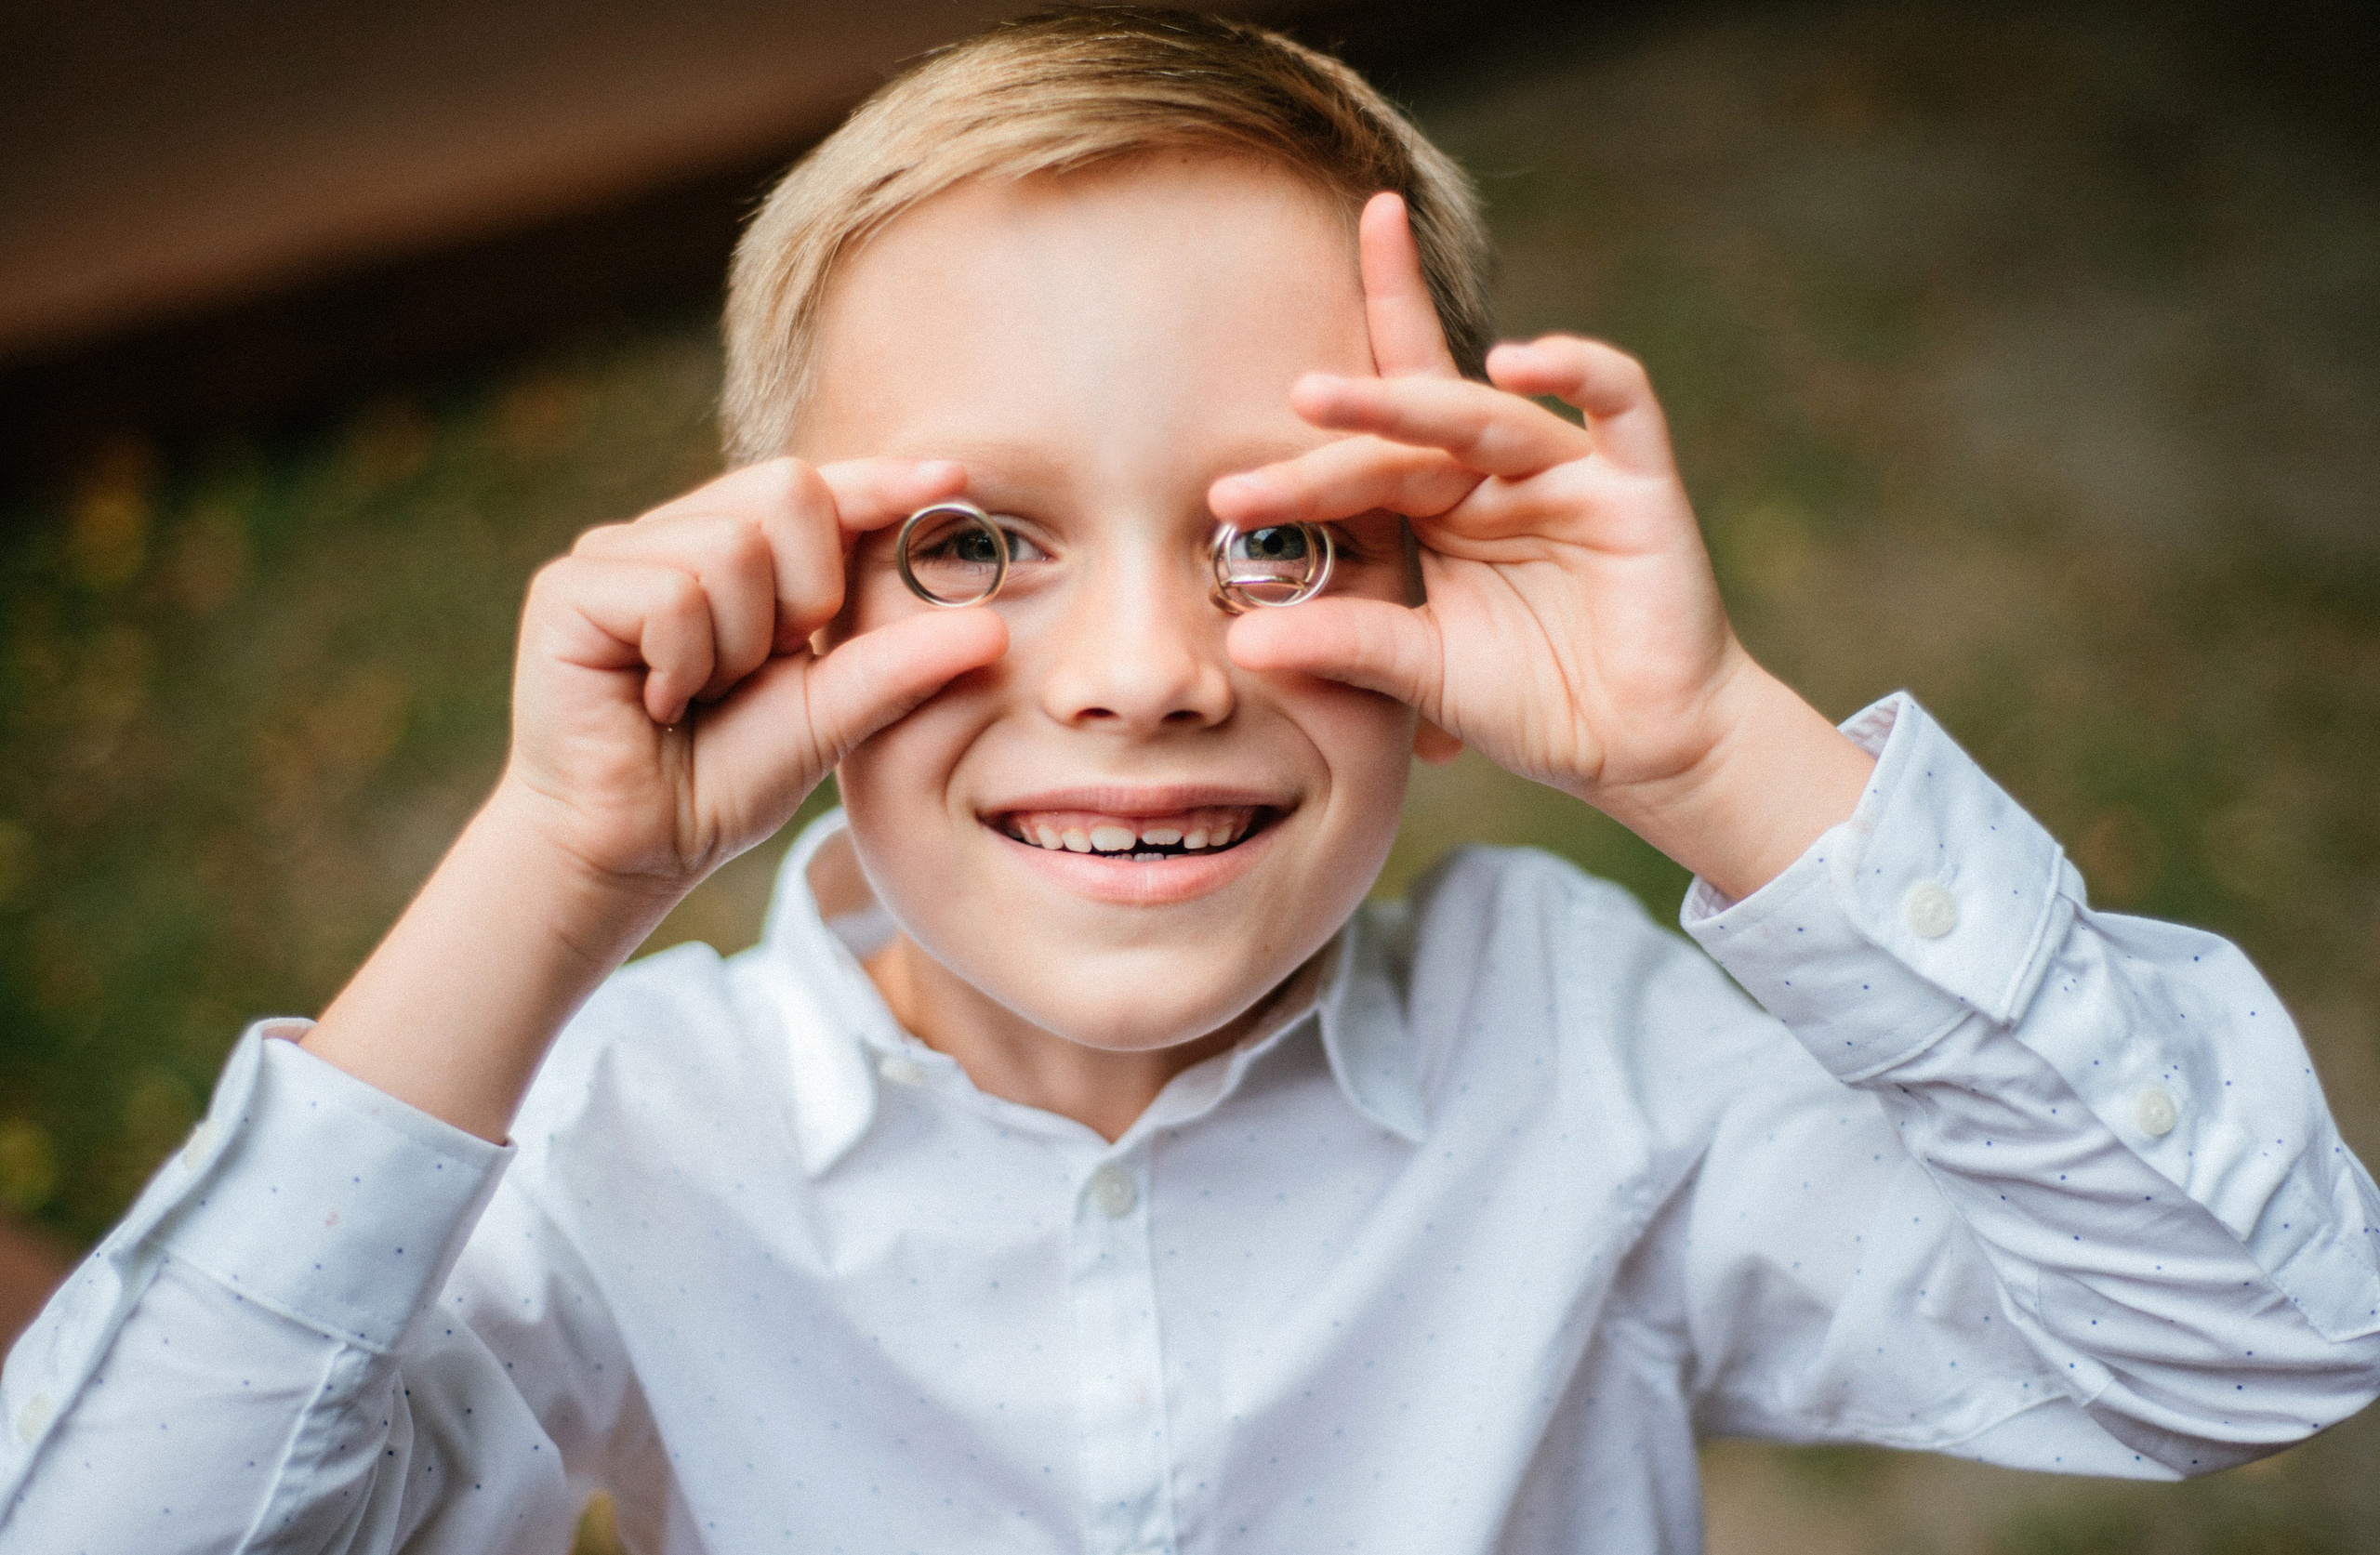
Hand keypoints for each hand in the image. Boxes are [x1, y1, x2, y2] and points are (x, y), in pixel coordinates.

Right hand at [502, 456, 1006, 896]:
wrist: (634, 852)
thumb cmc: (722, 782)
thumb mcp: (829, 719)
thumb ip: (898, 667)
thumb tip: (993, 629)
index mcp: (742, 556)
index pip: (822, 490)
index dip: (884, 481)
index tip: (955, 481)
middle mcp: (677, 535)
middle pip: (789, 492)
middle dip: (808, 594)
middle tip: (768, 666)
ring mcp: (617, 553)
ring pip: (732, 549)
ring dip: (739, 647)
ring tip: (700, 695)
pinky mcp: (568, 587)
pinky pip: (671, 593)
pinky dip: (684, 662)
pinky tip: (655, 702)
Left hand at [1212, 193, 1868, 896]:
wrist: (1641, 754)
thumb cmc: (1536, 702)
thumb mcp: (1421, 673)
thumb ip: (1345, 645)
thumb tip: (1237, 644)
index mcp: (1439, 508)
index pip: (1365, 450)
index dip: (1305, 444)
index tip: (1220, 490)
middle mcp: (1496, 475)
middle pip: (1410, 423)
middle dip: (1340, 419)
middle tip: (1269, 424)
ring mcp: (1567, 471)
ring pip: (1481, 415)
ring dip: (1404, 403)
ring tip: (1320, 397)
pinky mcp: (1638, 482)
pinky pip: (1618, 398)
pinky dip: (1574, 367)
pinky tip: (1515, 362)